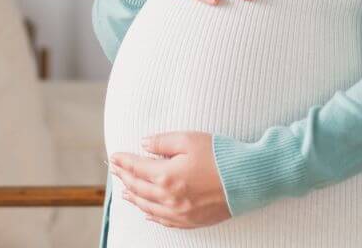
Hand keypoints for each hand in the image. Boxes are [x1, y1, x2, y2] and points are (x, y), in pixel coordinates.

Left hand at [109, 131, 231, 228]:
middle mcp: (169, 198)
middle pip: (138, 188)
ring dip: (133, 197)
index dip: (123, 161)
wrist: (247, 179)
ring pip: (148, 207)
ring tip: (124, 191)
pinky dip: (151, 215)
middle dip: (124, 178)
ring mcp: (180, 212)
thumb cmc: (220, 155)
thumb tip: (144, 144)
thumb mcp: (189, 139)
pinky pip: (164, 221)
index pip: (136, 168)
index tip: (114, 156)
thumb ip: (163, 142)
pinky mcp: (191, 221)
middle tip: (115, 170)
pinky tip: (146, 211)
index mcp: (166, 176)